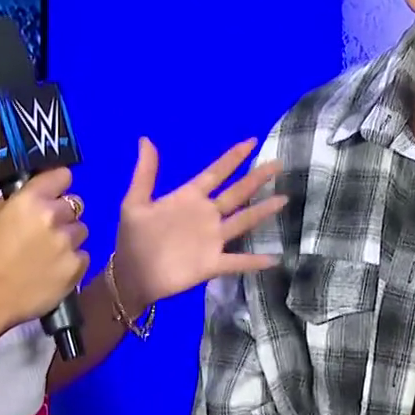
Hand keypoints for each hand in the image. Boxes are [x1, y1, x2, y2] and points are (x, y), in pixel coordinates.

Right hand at [0, 167, 88, 328]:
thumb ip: (17, 201)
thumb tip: (35, 194)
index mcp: (30, 200)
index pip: (62, 175)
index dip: (59, 184)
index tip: (56, 192)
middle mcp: (53, 217)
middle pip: (75, 204)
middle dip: (64, 215)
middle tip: (49, 230)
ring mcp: (68, 242)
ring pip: (81, 230)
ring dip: (70, 238)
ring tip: (51, 253)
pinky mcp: (77, 266)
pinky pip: (83, 256)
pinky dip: (73, 261)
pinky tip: (55, 269)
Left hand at [112, 137, 287, 307]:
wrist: (130, 275)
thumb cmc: (132, 238)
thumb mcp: (135, 202)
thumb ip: (144, 173)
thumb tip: (145, 139)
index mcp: (189, 198)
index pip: (216, 173)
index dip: (233, 158)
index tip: (252, 142)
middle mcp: (206, 215)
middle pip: (237, 193)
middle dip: (257, 178)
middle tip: (278, 164)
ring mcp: (211, 239)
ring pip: (243, 221)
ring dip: (263, 211)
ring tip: (283, 199)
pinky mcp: (212, 263)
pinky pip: (238, 261)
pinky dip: (255, 261)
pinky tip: (275, 258)